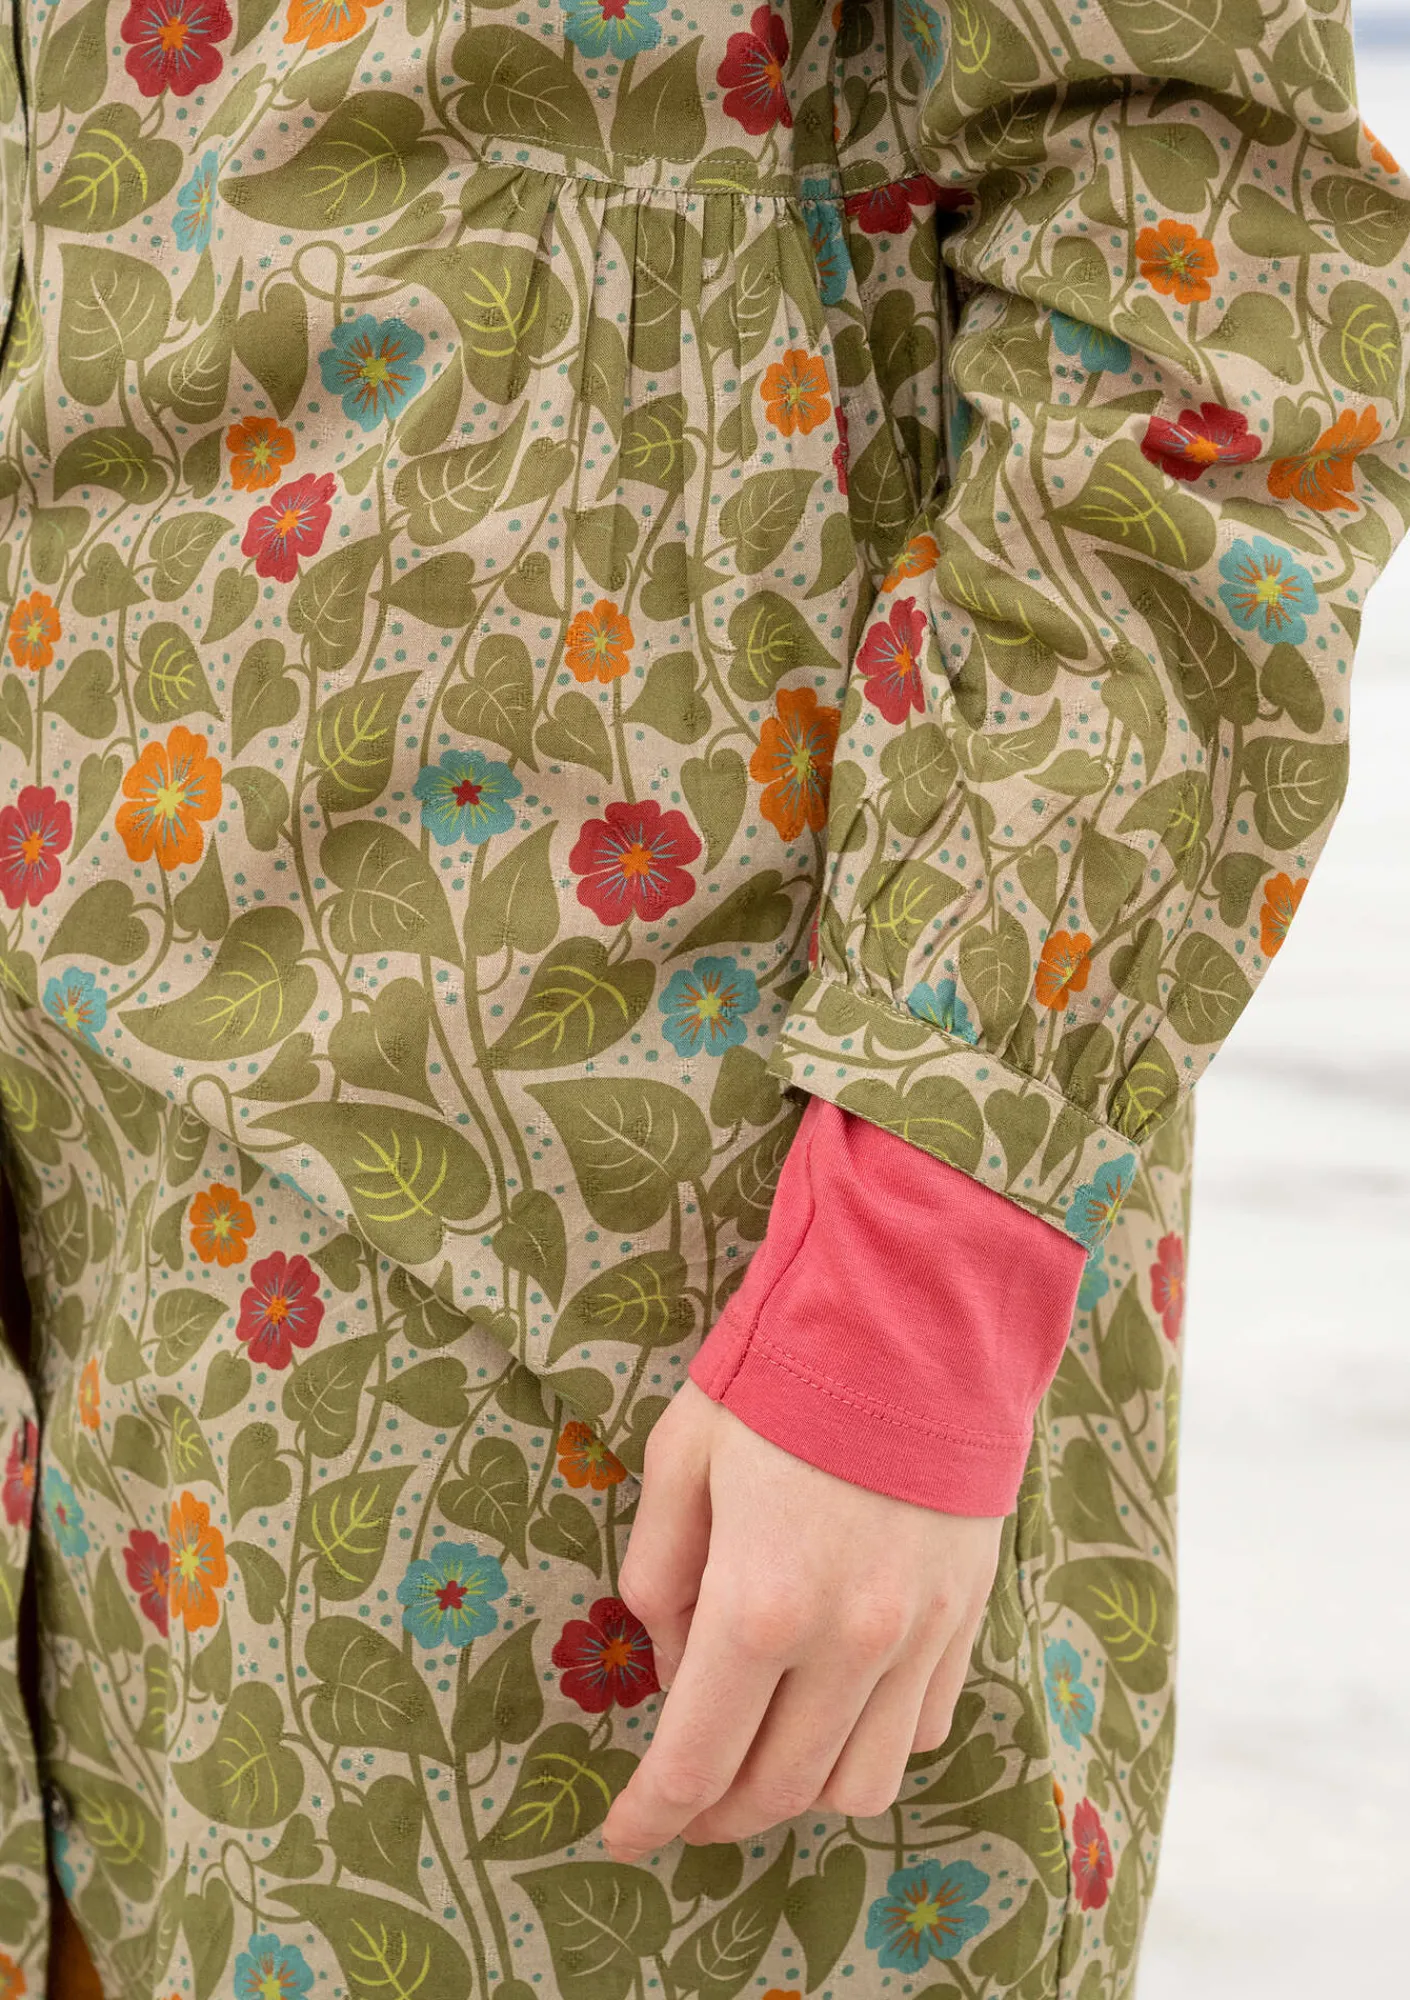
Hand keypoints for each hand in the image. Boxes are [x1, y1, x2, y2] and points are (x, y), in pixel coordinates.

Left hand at [602, 1377, 1003, 1860]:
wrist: (915, 1316)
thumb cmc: (781, 1377)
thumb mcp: (680, 1458)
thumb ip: (658, 1574)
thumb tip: (675, 1660)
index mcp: (758, 1606)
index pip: (696, 1763)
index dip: (651, 1815)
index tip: (623, 1836)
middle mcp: (846, 1645)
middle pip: (777, 1790)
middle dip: (717, 1814)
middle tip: (682, 1800)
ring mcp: (918, 1638)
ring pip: (859, 1784)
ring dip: (800, 1789)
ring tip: (763, 1753)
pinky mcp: (966, 1617)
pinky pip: (920, 1729)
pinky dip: (870, 1741)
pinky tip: (836, 1704)